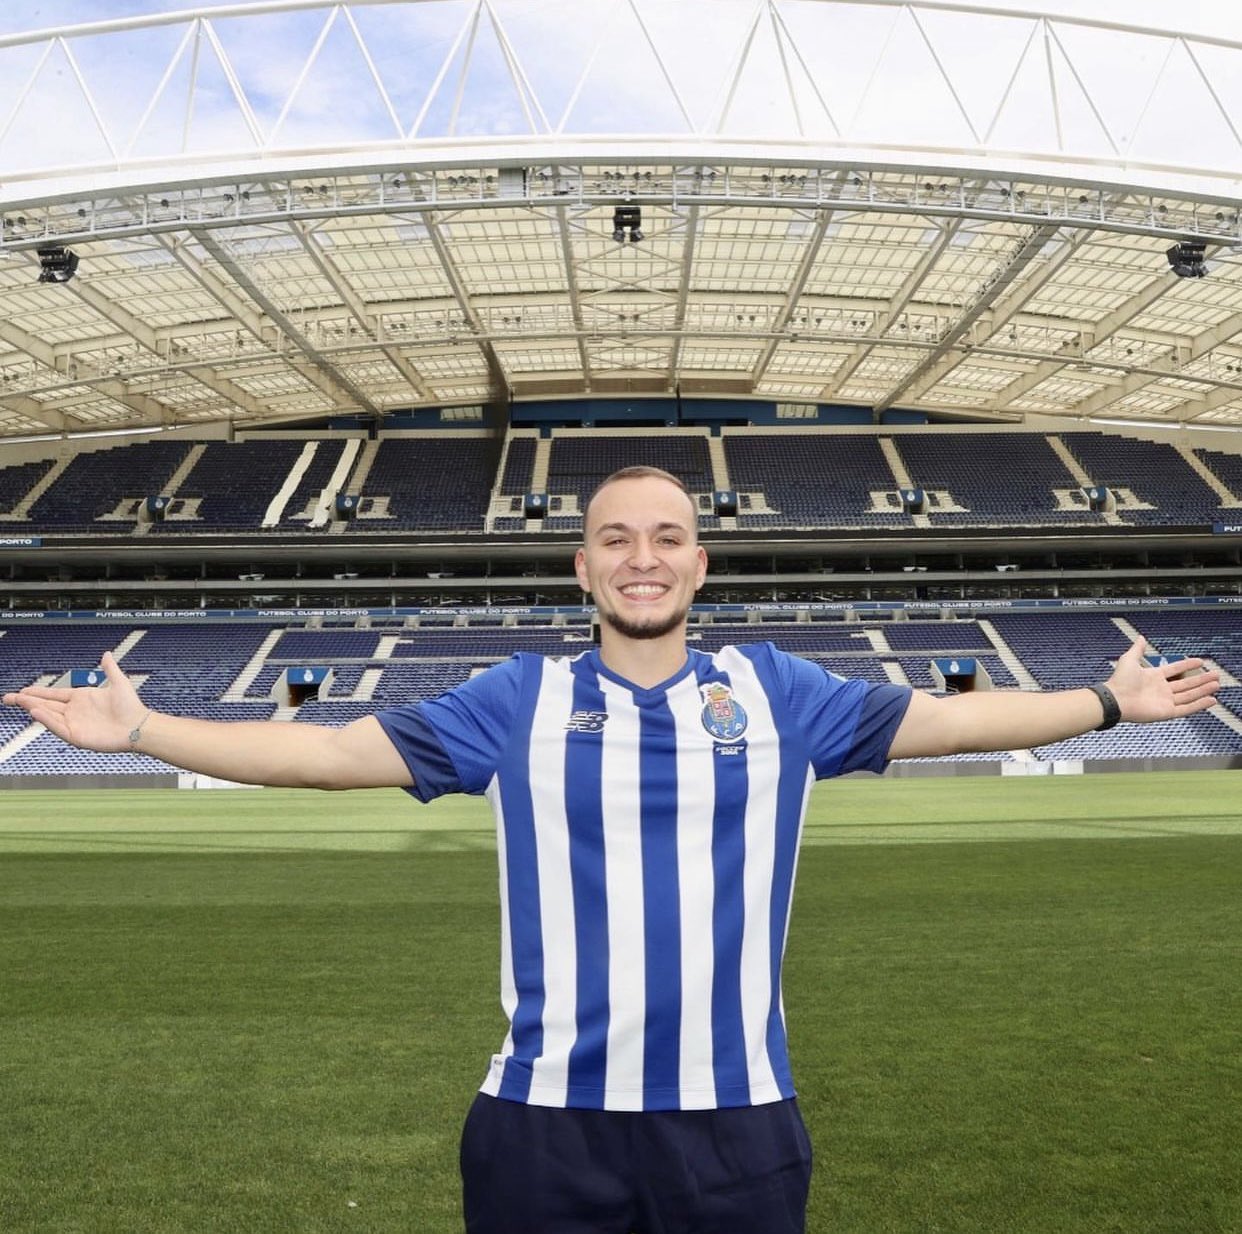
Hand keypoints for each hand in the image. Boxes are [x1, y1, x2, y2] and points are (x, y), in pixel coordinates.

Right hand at [1, 651, 148, 751]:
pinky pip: (57, 727)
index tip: (23, 691)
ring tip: (19, 701)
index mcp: (81, 698)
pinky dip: (46, 720)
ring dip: (34, 708)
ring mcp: (75, 724)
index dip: (38, 693)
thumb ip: (110, 669)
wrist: (138, 726)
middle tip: (8, 697)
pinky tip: (36, 712)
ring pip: (48, 715)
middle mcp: (75, 711)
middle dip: (26, 701)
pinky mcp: (77, 736)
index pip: (54, 694)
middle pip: (46, 705)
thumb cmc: (131, 707)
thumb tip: (106, 654)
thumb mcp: (119, 683)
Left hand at [1105, 638, 1220, 723]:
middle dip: (1201, 679)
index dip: (1187, 665)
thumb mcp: (1129, 660)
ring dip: (1203, 690)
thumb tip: (1140, 637)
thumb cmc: (1119, 681)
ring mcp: (1165, 701)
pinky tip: (1210, 700)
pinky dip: (1199, 705)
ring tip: (1216, 684)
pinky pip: (1187, 708)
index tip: (1200, 661)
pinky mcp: (1167, 712)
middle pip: (1186, 683)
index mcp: (1154, 677)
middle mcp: (1161, 689)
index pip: (1175, 669)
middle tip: (1215, 674)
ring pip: (1189, 695)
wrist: (1115, 699)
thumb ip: (1137, 649)